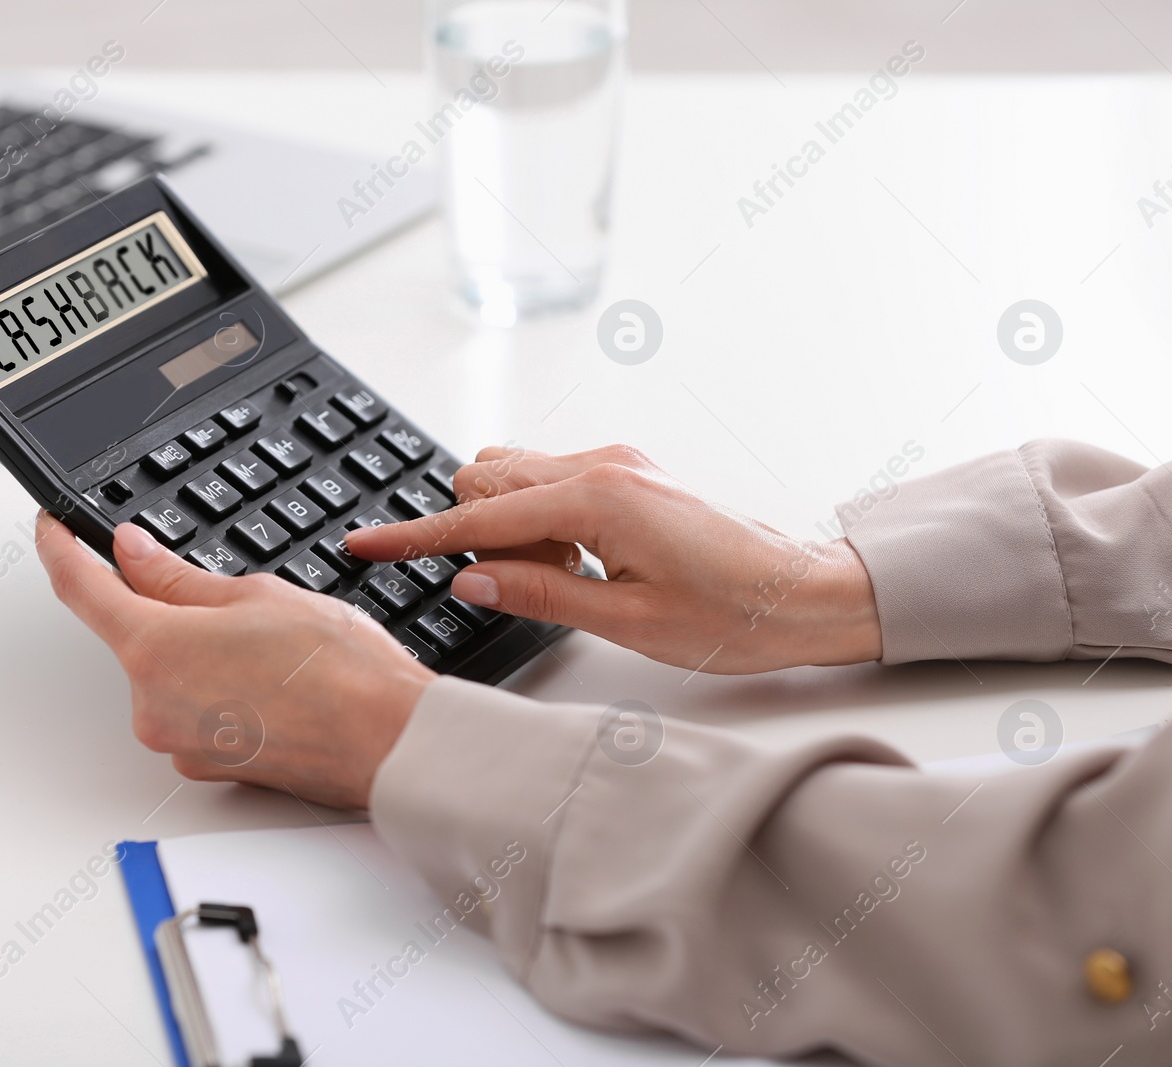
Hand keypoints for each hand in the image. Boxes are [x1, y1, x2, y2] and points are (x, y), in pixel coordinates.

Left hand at [35, 513, 433, 808]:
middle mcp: (152, 706)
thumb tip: (132, 555)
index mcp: (153, 649)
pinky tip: (277, 684)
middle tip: (242, 603)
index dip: (60, 547)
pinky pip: (197, 713)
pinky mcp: (208, 766)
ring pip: (171, 677)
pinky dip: (223, 692)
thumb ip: (176, 579)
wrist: (388, 741)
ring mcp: (178, 743)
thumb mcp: (256, 596)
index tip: (52, 527)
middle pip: (136, 638)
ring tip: (278, 651)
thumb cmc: (339, 674)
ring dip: (204, 655)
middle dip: (174, 612)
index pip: (79, 588)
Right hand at [346, 445, 882, 673]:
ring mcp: (616, 461)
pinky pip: (549, 480)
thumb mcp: (629, 622)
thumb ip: (541, 594)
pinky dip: (539, 518)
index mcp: (599, 499)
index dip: (415, 538)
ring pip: (514, 473)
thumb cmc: (735, 615)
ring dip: (509, 523)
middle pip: (486, 476)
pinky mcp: (627, 471)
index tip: (366, 546)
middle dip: (476, 530)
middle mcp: (603, 464)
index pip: (478, 518)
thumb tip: (471, 578)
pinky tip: (580, 563)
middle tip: (523, 586)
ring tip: (562, 578)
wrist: (805, 594)